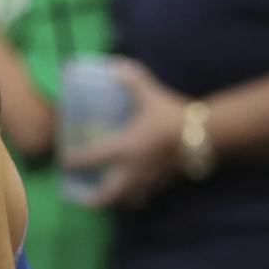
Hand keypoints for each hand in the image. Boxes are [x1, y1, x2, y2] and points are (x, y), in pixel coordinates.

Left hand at [64, 59, 185, 207]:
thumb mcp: (150, 94)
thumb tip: (116, 65)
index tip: (64, 162)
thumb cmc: (173, 115)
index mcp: (125, 147)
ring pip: (127, 200)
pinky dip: (138, 199)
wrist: (205, 135)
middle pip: (108, 194)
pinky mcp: (164, 182)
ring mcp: (149, 179)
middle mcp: (133, 169)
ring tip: (109, 202)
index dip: (75, 161)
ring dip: (115, 203)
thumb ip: (132, 80)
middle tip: (82, 201)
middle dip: (94, 200)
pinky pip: (146, 196)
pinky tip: (136, 196)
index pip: (92, 158)